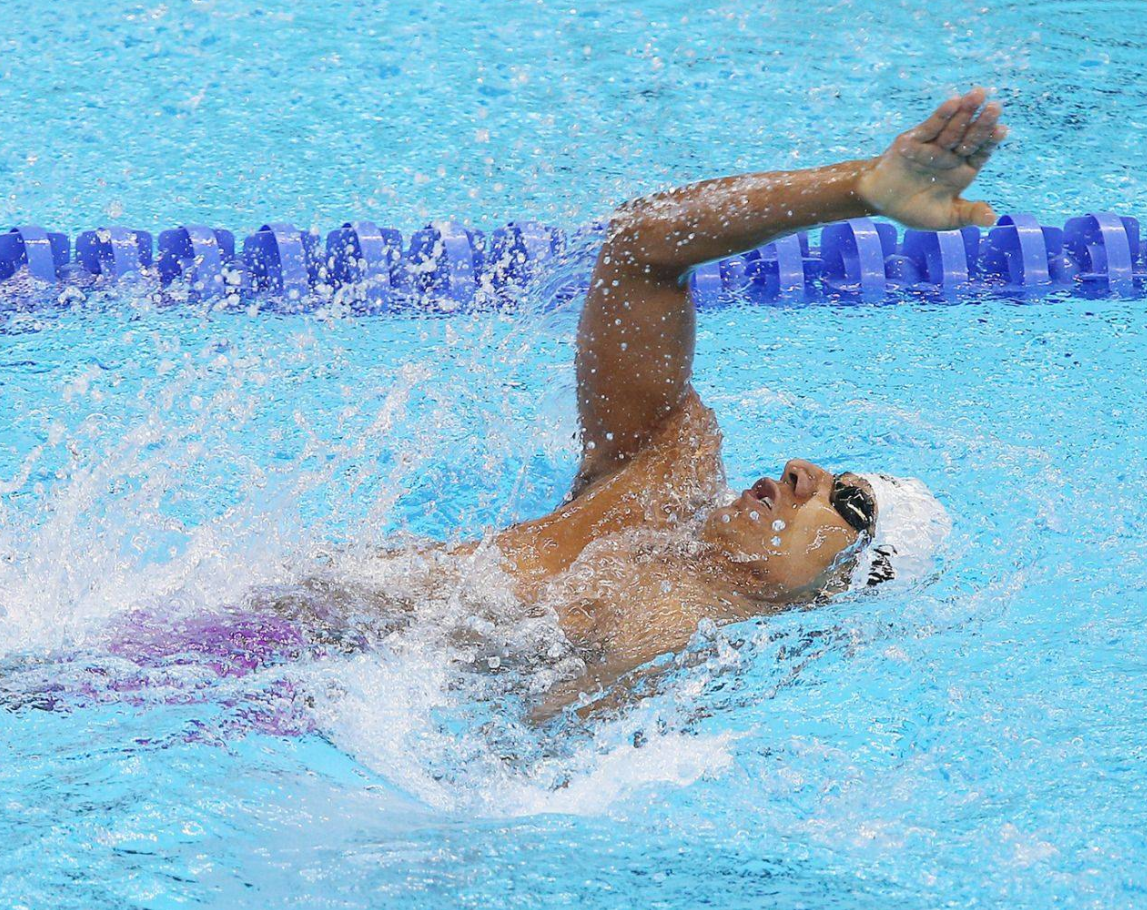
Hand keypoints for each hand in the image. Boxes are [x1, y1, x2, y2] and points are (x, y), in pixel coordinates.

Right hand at [857, 87, 1007, 230]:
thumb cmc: (914, 210)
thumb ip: (968, 214)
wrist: (880, 202)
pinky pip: (930, 127)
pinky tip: (953, 103)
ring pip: (953, 128)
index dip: (990, 141)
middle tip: (995, 107)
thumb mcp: (945, 218)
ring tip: (977, 94)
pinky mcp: (914, 140)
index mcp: (963, 171)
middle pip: (970, 136)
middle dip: (982, 122)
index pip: (980, 152)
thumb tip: (992, 220)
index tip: (1001, 130)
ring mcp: (933, 146)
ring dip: (965, 111)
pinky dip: (941, 116)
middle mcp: (951, 155)